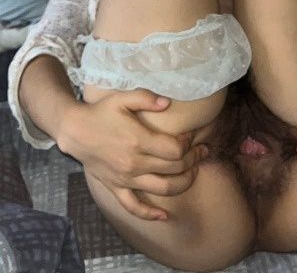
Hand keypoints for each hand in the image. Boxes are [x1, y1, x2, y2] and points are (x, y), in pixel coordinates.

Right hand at [60, 89, 207, 220]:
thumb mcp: (122, 98)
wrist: (75, 131)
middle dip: (194, 160)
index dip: (189, 143)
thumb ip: (146, 98)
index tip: (193, 135)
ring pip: (163, 189)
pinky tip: (164, 216)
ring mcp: (126, 178)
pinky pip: (134, 207)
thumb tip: (168, 102)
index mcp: (138, 140)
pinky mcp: (116, 187)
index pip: (175, 149)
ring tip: (195, 172)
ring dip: (184, 183)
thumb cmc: (100, 112)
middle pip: (174, 168)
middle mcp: (134, 163)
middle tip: (203, 151)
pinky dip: (150, 214)